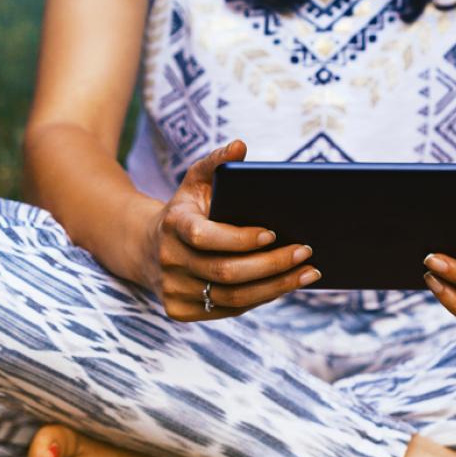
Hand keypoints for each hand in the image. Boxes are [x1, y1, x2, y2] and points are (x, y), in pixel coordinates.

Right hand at [141, 140, 321, 321]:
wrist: (147, 247)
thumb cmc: (185, 210)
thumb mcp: (195, 181)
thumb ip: (217, 162)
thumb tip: (240, 146)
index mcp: (172, 225)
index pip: (204, 237)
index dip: (240, 239)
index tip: (273, 232)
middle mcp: (168, 261)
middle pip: (225, 273)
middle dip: (271, 265)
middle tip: (306, 252)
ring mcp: (172, 290)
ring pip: (231, 298)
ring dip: (275, 287)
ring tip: (308, 273)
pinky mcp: (180, 310)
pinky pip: (228, 310)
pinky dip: (261, 299)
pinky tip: (285, 285)